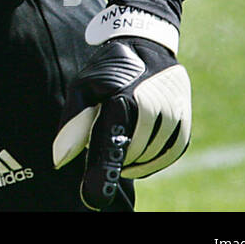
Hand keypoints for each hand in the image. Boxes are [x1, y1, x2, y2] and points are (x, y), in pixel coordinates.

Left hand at [52, 5, 190, 209]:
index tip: (92, 198)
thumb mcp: (82, 88)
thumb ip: (72, 125)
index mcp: (122, 101)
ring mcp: (173, 119)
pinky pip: (166, 156)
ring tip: (123, 137)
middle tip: (106, 140)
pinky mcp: (184, 127)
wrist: (146, 45)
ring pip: (148, 159)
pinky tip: (140, 145)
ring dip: (132, 158)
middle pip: (128, 156)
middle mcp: (151, 110)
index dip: (100, 175)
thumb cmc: (107, 69)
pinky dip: (151, 158)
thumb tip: (59, 161)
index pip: (110, 148)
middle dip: (113, 156)